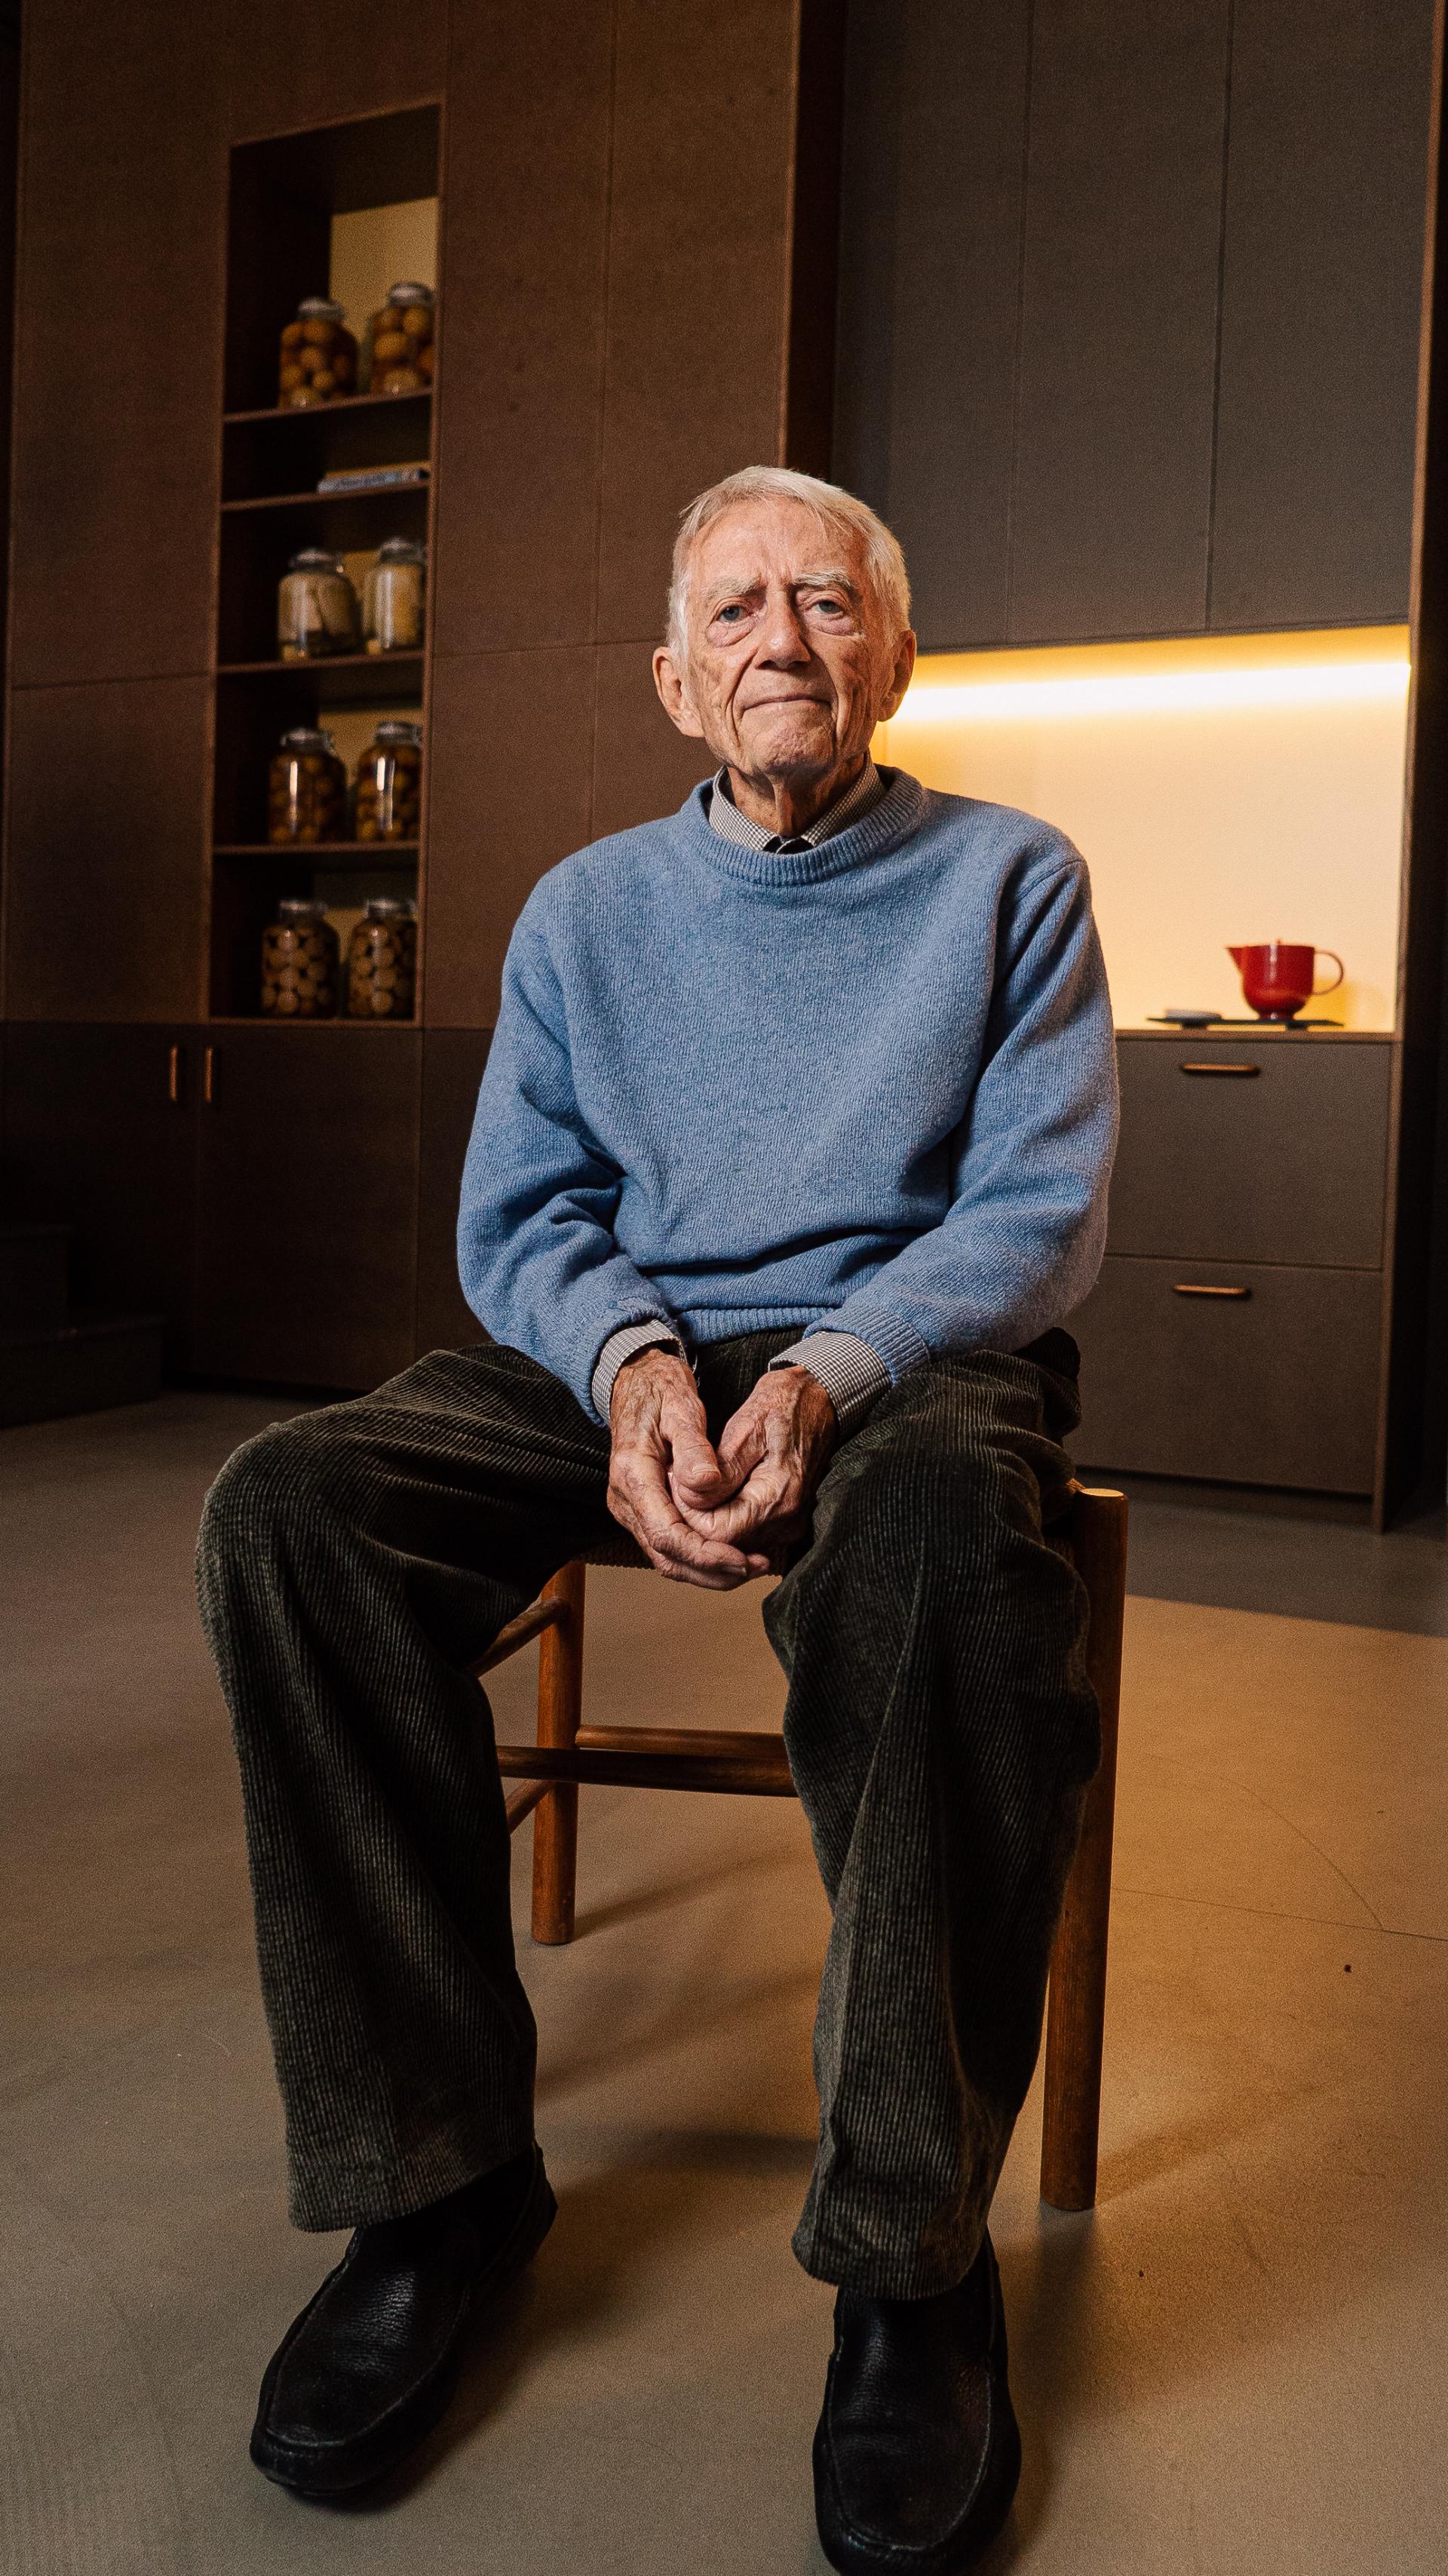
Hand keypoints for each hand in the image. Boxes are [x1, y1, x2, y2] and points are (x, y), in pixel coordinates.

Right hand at [606, 1348, 771, 1589]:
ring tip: (749, 1566)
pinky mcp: (641, 1510)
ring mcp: (630, 1509)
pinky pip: (668, 1546)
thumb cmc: (659, 1390)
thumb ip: (693, 1448)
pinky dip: (699, 1557)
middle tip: (755, 1567)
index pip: (667, 1535)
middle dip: (712, 1571)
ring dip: (707, 1571)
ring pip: (667, 1559)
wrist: (634, 1382)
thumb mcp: (681, 1407)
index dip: (706, 1554)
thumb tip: (706, 1486)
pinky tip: (729, 1554)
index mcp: (632, 1476)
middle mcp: (625, 1501)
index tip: (741, 1558)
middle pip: (667, 1558)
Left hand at [671, 1366, 835, 1567]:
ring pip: (733, 1541)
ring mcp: (788, 1524)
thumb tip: (691, 1500)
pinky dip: (727, 1516)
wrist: (819, 1402)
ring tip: (700, 1481)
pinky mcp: (786, 1522)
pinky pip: (746, 1533)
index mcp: (778, 1497)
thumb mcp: (745, 1428)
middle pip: (724, 1542)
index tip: (679, 1480)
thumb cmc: (783, 1407)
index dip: (689, 1512)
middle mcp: (786, 1520)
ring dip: (710, 1516)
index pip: (717, 1533)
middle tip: (682, 1479)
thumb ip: (720, 1470)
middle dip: (696, 1515)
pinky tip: (719, 1491)